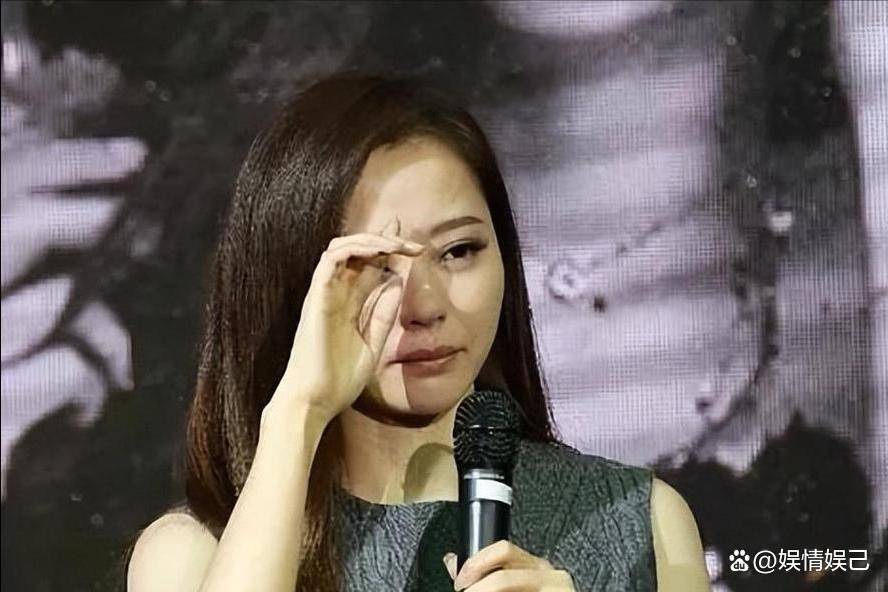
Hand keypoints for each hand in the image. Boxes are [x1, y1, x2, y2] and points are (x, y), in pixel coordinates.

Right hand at [271, 217, 423, 422]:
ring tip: (398, 245)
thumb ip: (382, 314)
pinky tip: (378, 251)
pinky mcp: (316, 297)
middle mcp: (334, 295)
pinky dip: (354, 248)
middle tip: (414, 245)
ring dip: (370, 240)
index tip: (415, 246)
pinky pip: (330, 260)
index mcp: (347, 305)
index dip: (387, 250)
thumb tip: (397, 283)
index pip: (367, 267)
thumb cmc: (337, 381)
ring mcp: (324, 294)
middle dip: (386, 239)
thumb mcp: (372, 344)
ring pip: (341, 247)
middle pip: (356, 252)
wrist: (315, 403)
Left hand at [443, 541, 575, 590]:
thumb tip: (454, 561)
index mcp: (537, 566)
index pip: (503, 550)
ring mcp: (557, 590)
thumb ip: (485, 571)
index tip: (459, 580)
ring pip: (509, 584)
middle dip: (478, 585)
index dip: (477, 563)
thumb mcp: (513, 583)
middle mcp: (550, 575)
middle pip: (505, 575)